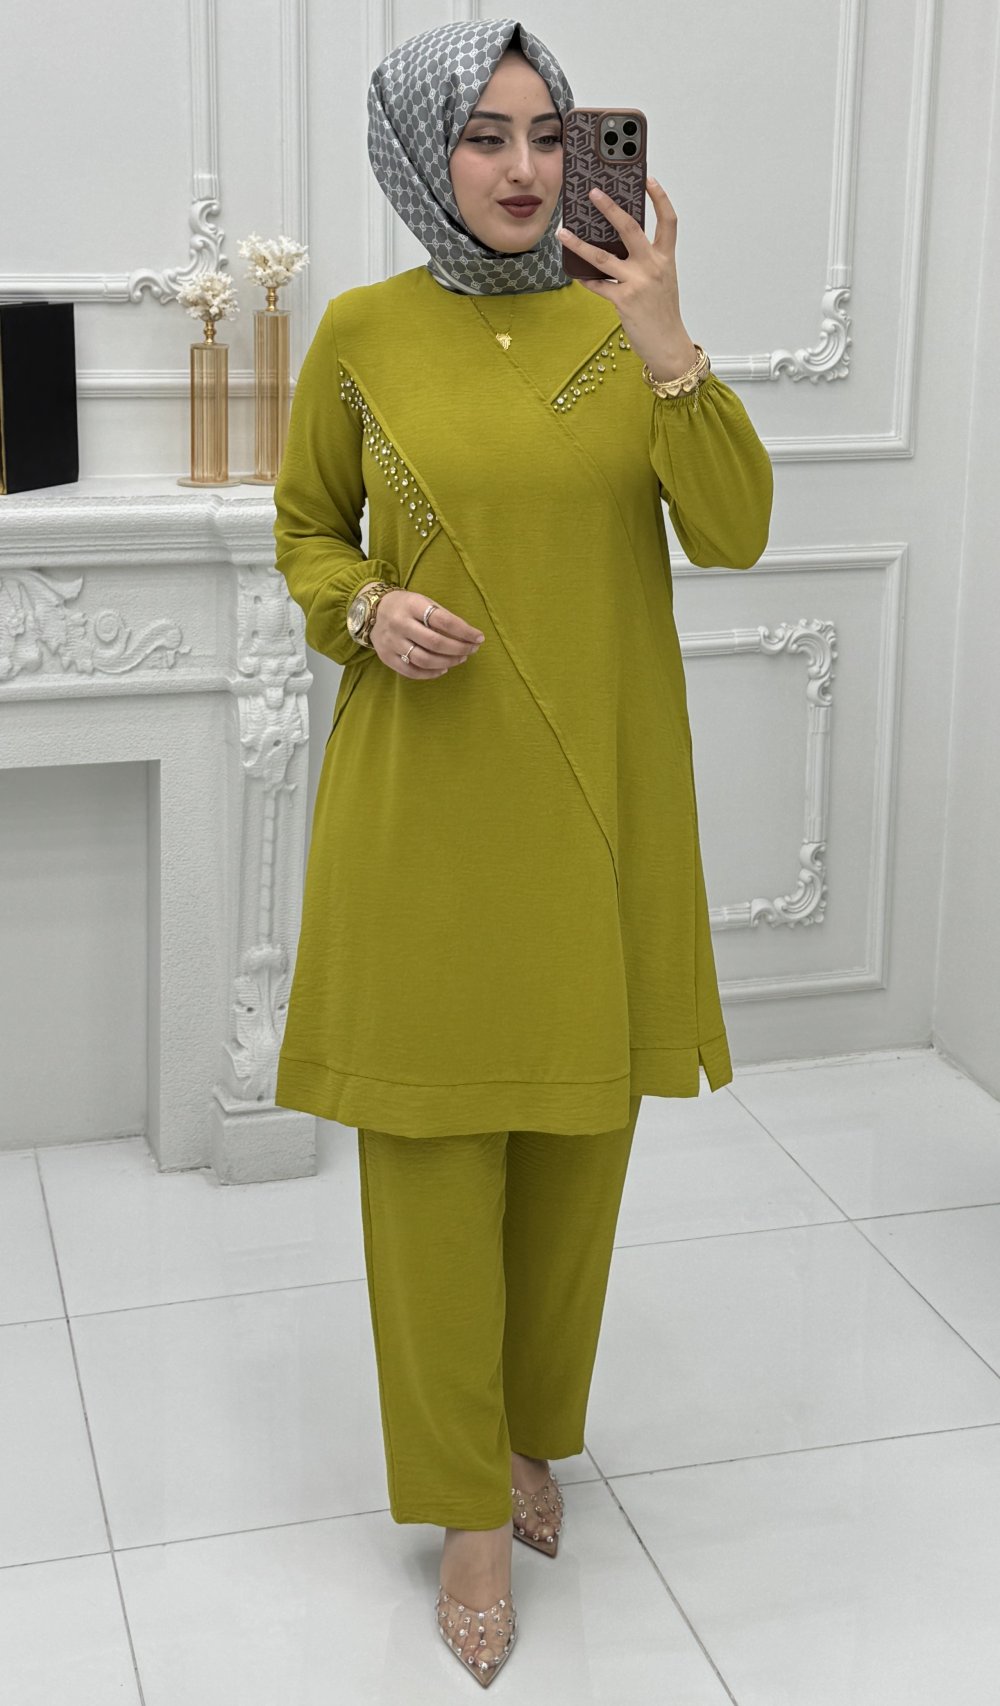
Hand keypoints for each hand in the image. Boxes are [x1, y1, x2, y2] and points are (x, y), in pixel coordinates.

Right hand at [371, 588, 483, 679]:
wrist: (371, 611)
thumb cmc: (405, 606)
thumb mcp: (423, 602)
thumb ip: (443, 617)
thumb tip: (469, 636)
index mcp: (412, 605)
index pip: (444, 620)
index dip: (464, 631)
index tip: (479, 637)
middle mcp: (400, 624)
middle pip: (435, 643)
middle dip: (459, 649)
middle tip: (472, 650)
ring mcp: (392, 642)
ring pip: (424, 659)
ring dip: (448, 662)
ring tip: (460, 659)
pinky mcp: (387, 657)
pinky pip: (411, 671)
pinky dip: (431, 674)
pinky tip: (443, 669)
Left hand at [557, 176, 698, 382]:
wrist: (668, 345)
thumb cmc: (663, 312)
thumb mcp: (661, 280)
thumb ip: (645, 261)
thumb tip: (616, 244)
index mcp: (665, 258)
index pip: (668, 221)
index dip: (659, 197)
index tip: (648, 179)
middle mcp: (653, 266)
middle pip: (630, 228)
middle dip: (610, 207)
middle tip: (593, 192)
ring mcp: (637, 283)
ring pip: (602, 256)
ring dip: (579, 243)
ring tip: (563, 232)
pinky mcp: (623, 301)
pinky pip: (598, 285)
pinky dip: (585, 279)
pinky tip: (575, 273)